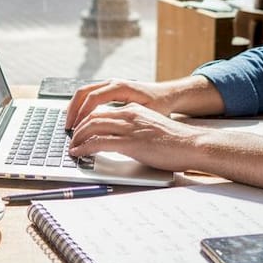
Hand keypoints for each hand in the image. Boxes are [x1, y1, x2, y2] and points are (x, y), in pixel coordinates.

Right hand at [66, 78, 178, 129]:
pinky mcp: (110, 90)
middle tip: (67, 127)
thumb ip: (126, 117)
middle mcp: (112, 83)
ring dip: (74, 107)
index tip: (76, 127)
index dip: (82, 113)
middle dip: (73, 110)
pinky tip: (79, 118)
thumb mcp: (145, 112)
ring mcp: (110, 85)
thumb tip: (109, 126)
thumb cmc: (160, 104)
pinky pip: (89, 95)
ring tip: (70, 124)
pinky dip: (81, 106)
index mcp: (120, 87)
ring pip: (84, 92)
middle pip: (83, 92)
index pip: (93, 98)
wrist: (168, 94)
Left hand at [66, 102, 212, 173]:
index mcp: (133, 109)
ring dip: (78, 137)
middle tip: (70, 138)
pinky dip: (85, 148)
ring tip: (72, 147)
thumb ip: (133, 129)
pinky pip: (99, 142)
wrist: (192, 144)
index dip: (85, 119)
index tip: (77, 128)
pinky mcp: (130, 142)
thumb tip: (118, 141)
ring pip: (92, 126)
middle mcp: (128, 114)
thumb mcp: (150, 128)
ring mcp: (129, 127)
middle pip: (92, 116)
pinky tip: (79, 153)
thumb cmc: (175, 141)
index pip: (101, 110)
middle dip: (77, 127)